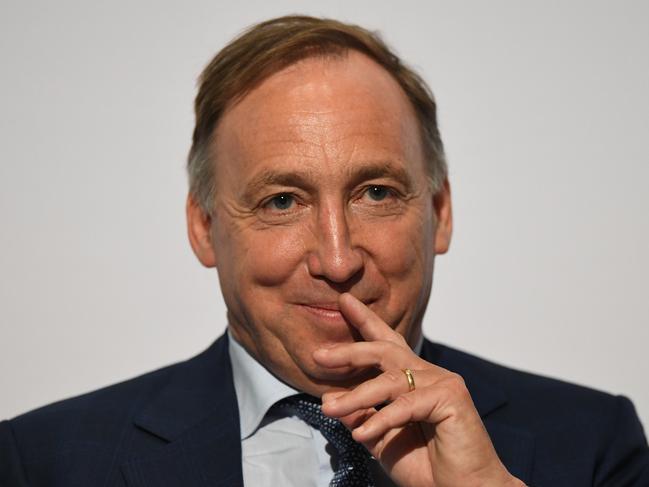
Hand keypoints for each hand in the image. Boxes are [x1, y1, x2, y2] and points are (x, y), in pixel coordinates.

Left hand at [313, 293, 523, 486]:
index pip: (387, 343)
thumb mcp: (381, 438)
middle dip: (350, 351)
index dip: (365, 321)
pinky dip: (381, 419)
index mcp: (413, 379)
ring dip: (356, 395)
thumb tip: (330, 398)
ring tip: (330, 409)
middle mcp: (428, 374)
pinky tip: (362, 434)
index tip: (343, 302)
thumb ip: (361, 416)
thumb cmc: (426, 467)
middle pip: (385, 351)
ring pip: (389, 380)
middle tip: (318, 355)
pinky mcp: (451, 398)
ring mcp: (442, 382)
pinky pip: (406, 404)